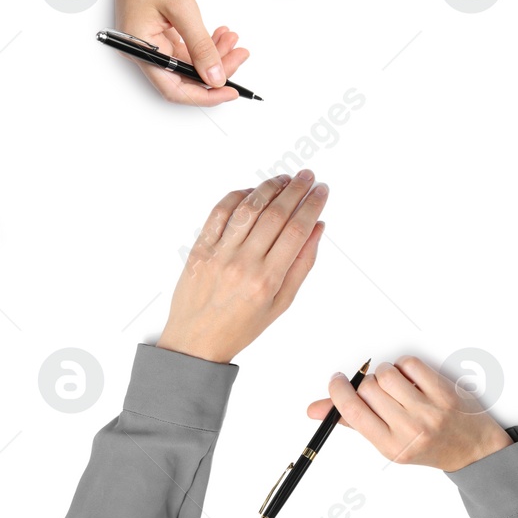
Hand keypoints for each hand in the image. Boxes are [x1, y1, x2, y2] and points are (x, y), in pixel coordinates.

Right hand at [114, 0, 249, 105]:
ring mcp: (148, 42)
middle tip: (240, 55)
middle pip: (183, 78)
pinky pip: (183, 48)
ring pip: (186, 63)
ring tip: (233, 39)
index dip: (205, 95)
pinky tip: (220, 33)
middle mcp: (141, 51)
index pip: (174, 89)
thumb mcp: (183, 7)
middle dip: (214, 70)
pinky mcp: (156, 32)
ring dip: (212, 55)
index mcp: (139, 49)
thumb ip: (201, 46)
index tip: (231, 91)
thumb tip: (216, 77)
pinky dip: (203, 43)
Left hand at [157, 171, 327, 363]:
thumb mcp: (281, 303)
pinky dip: (238, 196)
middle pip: (275, 214)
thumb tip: (317, 228)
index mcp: (267, 280)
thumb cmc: (240, 326)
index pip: (297, 231)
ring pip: (248, 208)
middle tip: (307, 176)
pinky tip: (252, 192)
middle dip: (295, 190)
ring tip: (284, 179)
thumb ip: (301, 265)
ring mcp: (219, 254)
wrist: (196, 341)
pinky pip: (220, 213)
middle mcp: (243, 263)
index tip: (321, 191)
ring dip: (269, 188)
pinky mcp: (200, 248)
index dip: (312, 206)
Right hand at [307, 356, 510, 471]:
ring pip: (386, 373)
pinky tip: (411, 380)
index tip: (337, 381)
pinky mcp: (444, 391)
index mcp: (391, 446)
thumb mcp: (388, 442)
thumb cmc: (426, 445)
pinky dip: (404, 367)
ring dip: (385, 374)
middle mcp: (410, 429)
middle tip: (376, 392)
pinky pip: (409, 364)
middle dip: (366, 385)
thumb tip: (315, 409)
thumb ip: (352, 422)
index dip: (339, 392)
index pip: (352, 412)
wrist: (472, 449)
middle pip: (368, 388)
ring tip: (395, 387)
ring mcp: (429, 410)